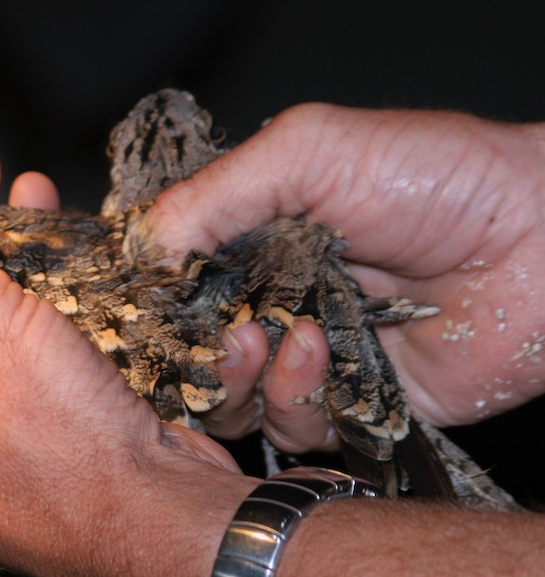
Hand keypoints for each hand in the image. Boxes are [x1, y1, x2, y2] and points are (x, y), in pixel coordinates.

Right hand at [147, 102, 544, 448]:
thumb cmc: (438, 174)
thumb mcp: (309, 152)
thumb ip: (217, 193)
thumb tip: (142, 248)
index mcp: (255, 236)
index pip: (174, 278)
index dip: (151, 296)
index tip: (138, 305)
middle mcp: (275, 298)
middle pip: (190, 347)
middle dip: (186, 347)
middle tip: (211, 331)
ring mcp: (312, 355)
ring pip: (230, 396)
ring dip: (232, 376)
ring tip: (261, 341)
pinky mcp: (354, 404)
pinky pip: (291, 424)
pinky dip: (293, 396)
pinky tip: (320, 355)